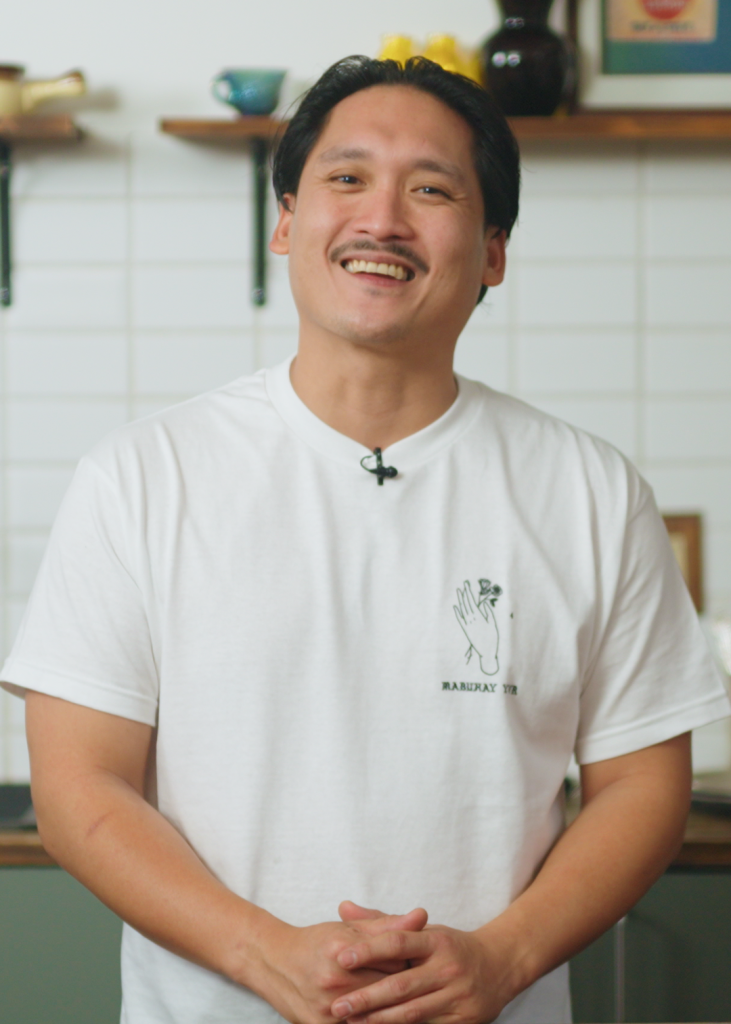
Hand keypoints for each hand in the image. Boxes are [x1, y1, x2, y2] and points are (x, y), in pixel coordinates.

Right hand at [248, 906, 427, 1023]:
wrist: (274, 963)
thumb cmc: (316, 943)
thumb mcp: (349, 928)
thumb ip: (388, 924)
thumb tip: (422, 915)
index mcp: (344, 950)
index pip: (395, 959)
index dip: (408, 958)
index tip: (417, 958)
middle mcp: (335, 981)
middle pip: (388, 988)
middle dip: (403, 985)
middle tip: (414, 981)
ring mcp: (328, 1009)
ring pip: (377, 1013)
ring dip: (389, 1007)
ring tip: (397, 999)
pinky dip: (371, 1021)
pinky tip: (376, 1013)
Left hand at [330, 923, 514, 1023]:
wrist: (500, 966)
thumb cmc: (450, 946)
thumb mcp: (424, 929)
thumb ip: (382, 922)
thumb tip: (344, 908)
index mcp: (436, 940)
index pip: (398, 942)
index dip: (369, 950)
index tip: (342, 958)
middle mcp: (448, 967)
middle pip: (400, 985)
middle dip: (366, 997)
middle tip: (338, 1005)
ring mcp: (457, 996)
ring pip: (411, 1012)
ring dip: (379, 1020)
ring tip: (352, 1022)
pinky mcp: (463, 1020)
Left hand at [454, 581, 498, 675]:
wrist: (487, 651)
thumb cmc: (492, 637)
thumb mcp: (493, 624)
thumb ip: (488, 613)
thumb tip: (483, 603)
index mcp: (479, 616)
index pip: (472, 601)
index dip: (469, 592)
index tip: (467, 585)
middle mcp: (472, 619)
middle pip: (467, 604)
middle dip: (465, 593)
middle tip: (463, 584)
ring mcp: (467, 624)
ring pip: (462, 610)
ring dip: (460, 600)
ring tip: (459, 591)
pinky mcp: (465, 630)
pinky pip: (460, 619)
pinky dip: (457, 613)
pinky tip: (455, 607)